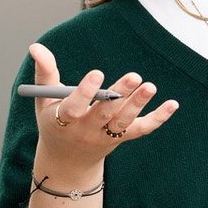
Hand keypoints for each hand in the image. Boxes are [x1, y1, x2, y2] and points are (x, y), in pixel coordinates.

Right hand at [28, 43, 178, 171]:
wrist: (66, 161)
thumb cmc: (53, 121)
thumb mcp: (43, 99)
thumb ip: (44, 71)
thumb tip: (35, 46)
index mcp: (62, 121)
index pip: (73, 108)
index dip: (85, 93)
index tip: (97, 74)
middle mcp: (85, 132)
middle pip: (104, 114)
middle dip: (119, 95)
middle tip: (134, 76)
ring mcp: (105, 137)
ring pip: (123, 123)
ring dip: (137, 105)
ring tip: (150, 86)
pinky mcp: (121, 138)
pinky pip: (141, 130)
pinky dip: (158, 118)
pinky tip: (172, 104)